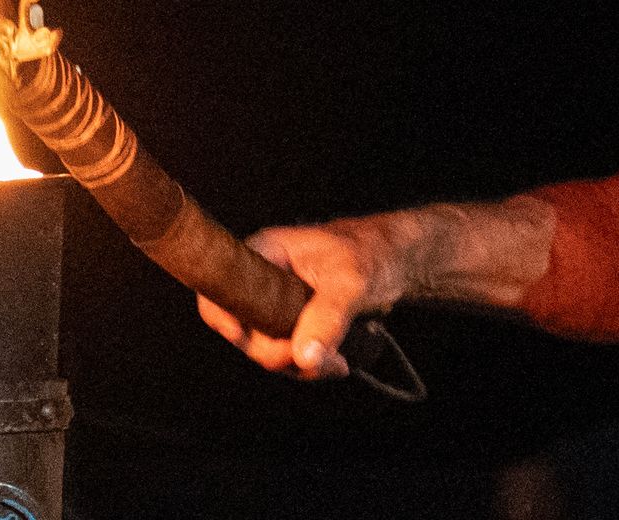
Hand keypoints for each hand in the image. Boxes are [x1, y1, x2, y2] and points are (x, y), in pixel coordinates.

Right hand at [197, 217, 411, 380]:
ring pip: (266, 350)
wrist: (398, 262)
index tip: (249, 339)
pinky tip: (336, 363)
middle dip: (278, 353)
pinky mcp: (292, 324)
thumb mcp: (351, 282)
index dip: (225, 319)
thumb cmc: (373, 255)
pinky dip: (308, 365)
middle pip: (243, 332)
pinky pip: (287, 355)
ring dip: (299, 365)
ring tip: (337, 361)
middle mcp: (262, 280)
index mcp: (265, 254)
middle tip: (318, 358)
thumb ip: (327, 317)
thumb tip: (302, 357)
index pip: (220, 289)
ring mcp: (275, 304)